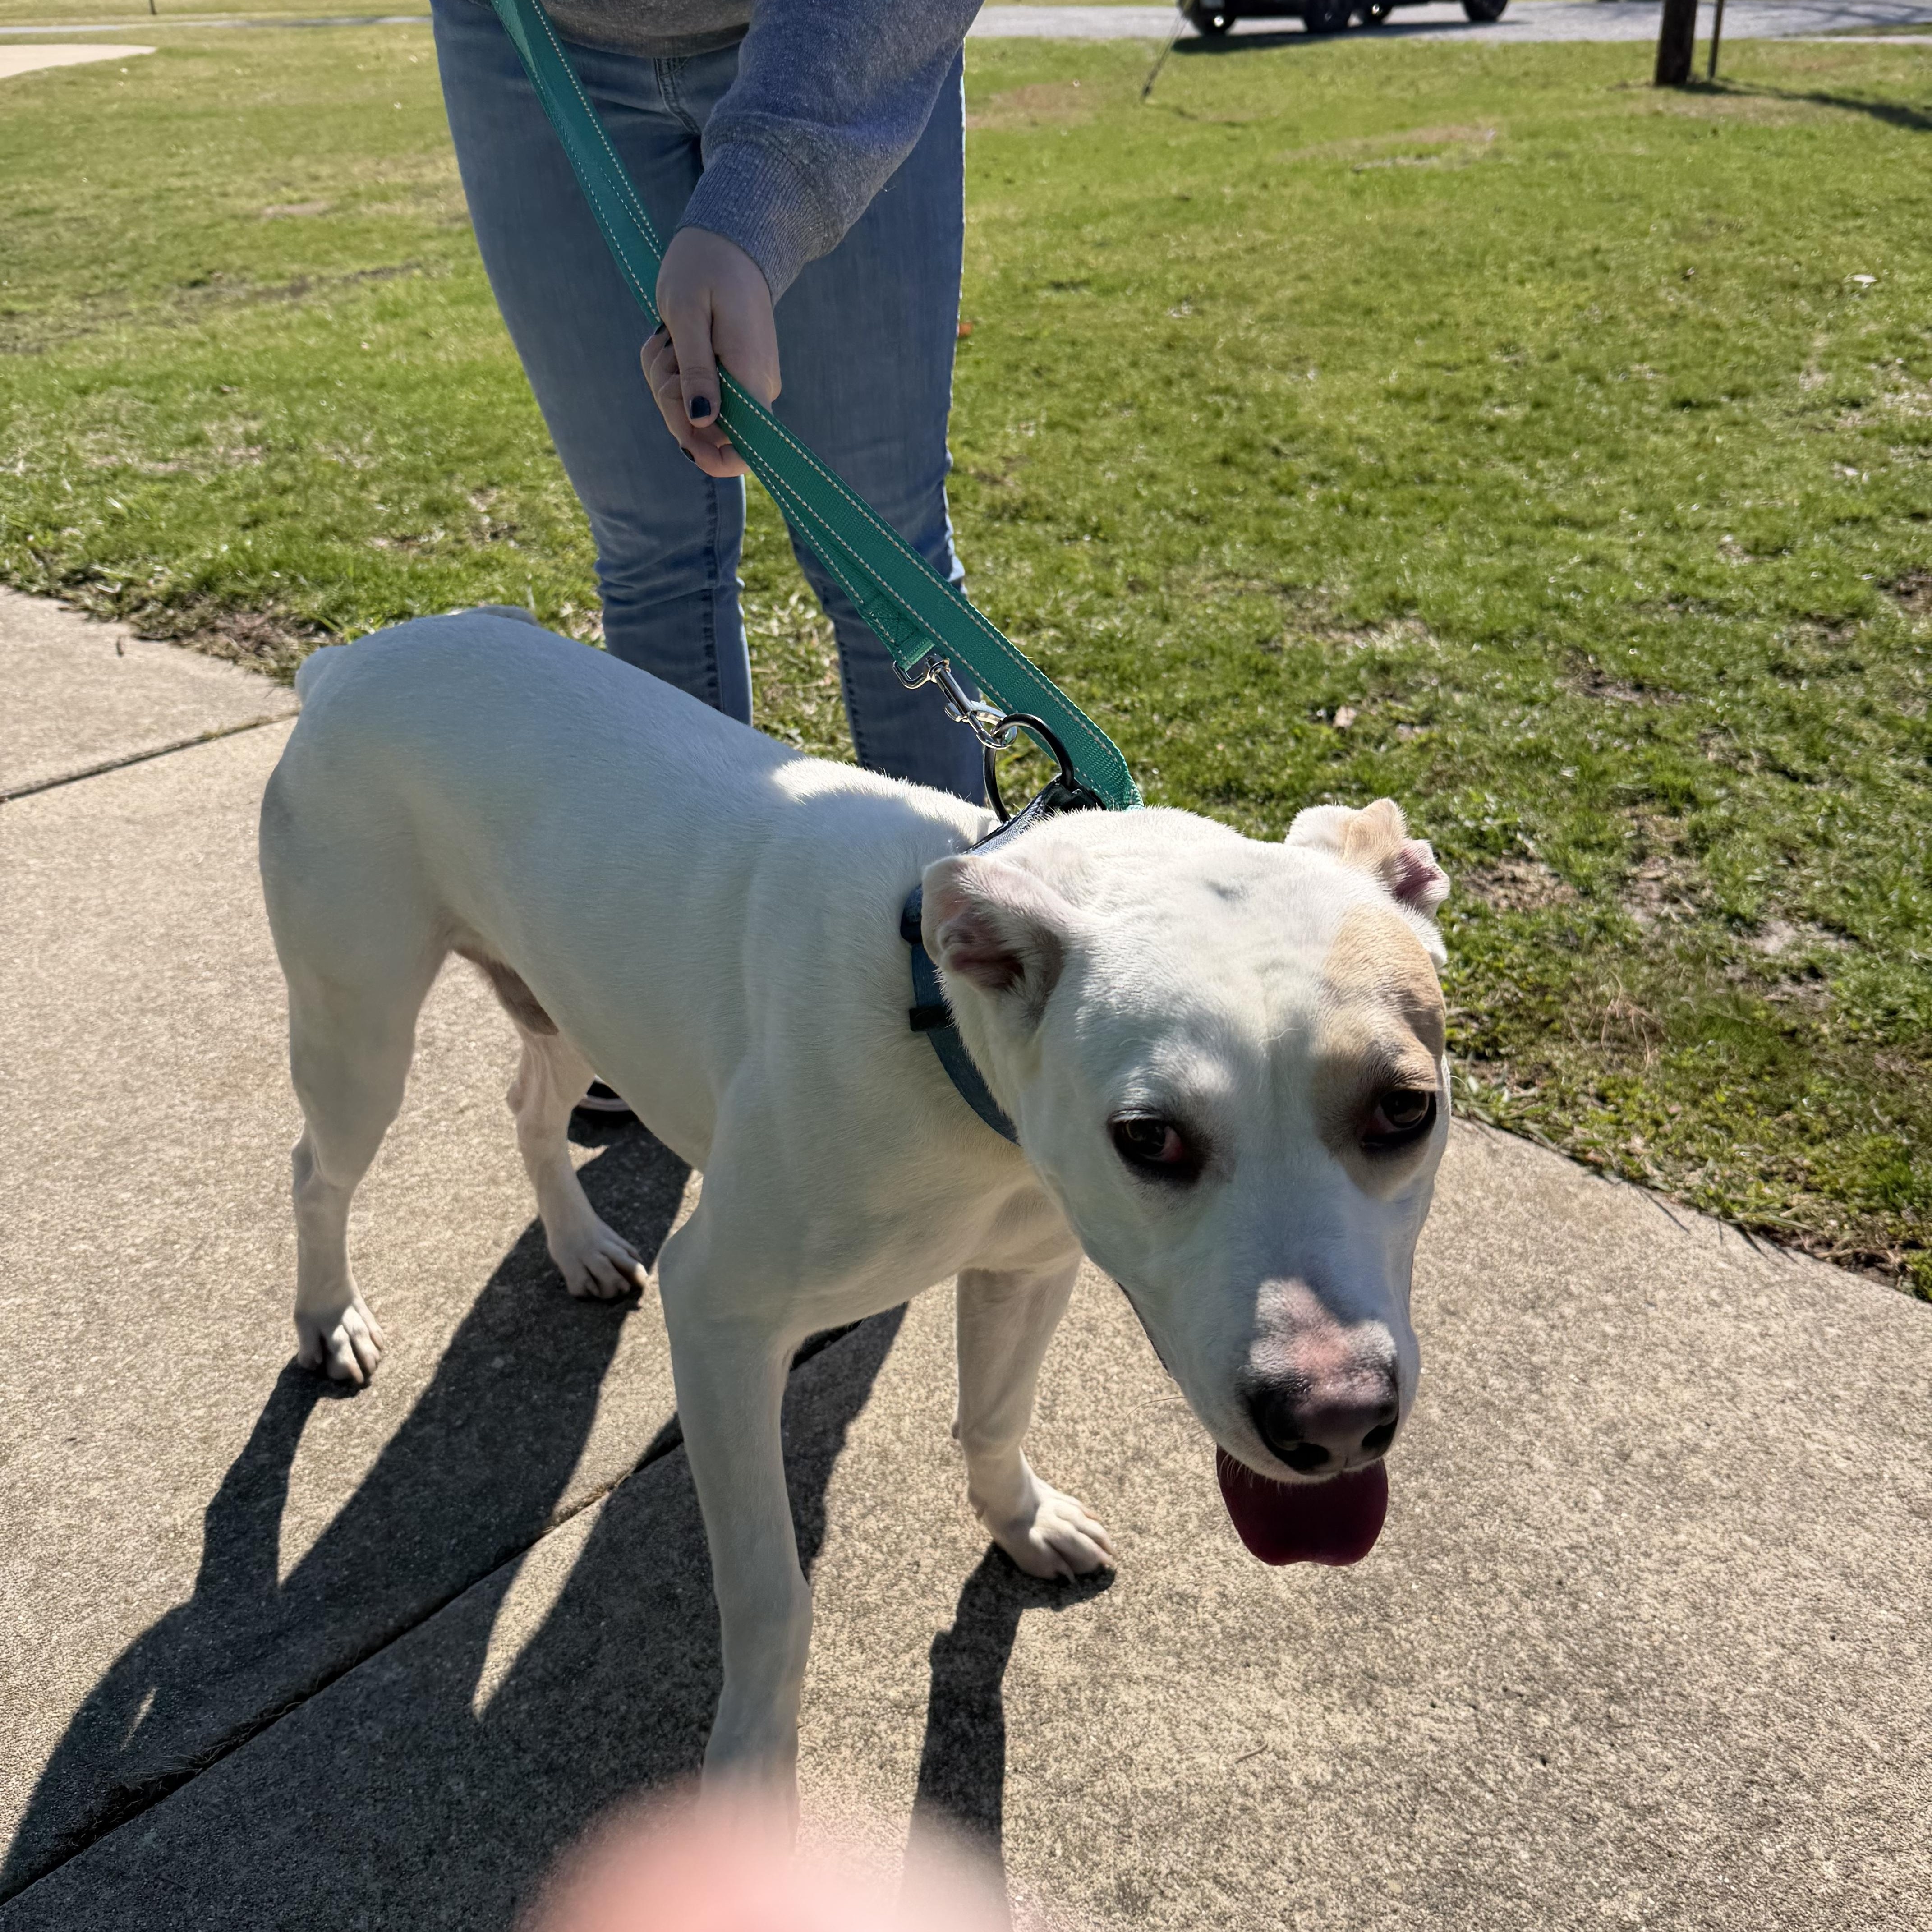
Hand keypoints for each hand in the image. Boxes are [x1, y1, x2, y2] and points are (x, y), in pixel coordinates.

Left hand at [643, 228, 780, 478]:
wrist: (728, 240)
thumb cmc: (704, 268)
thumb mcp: (687, 315)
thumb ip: (696, 371)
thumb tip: (701, 422)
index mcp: (750, 378)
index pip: (747, 449)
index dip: (712, 459)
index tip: (680, 439)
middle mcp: (754, 389)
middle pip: (707, 434)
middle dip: (671, 404)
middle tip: (664, 354)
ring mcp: (744, 384)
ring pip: (693, 413)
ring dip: (666, 382)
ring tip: (667, 340)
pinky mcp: (731, 376)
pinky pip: (693, 392)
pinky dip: (672, 373)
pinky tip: (671, 343)